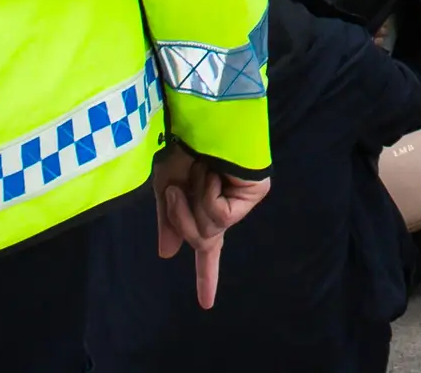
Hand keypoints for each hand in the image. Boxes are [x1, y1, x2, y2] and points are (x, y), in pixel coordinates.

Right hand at [150, 146, 268, 309]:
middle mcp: (227, 205)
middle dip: (181, 220)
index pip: (206, 250)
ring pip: (210, 231)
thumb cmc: (179, 143)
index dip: (206, 278)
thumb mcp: (165, 187)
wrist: (195, 116)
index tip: (207, 304)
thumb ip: (169, 221)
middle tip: (176, 191)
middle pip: (200, 241)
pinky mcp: (255, 191)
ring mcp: (242, 199)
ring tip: (196, 174)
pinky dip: (207, 196)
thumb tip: (169, 254)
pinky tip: (212, 172)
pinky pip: (221, 215)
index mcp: (205, 207)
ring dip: (192, 205)